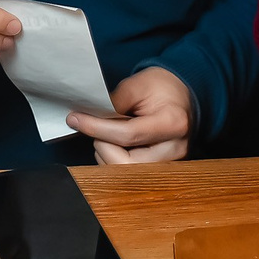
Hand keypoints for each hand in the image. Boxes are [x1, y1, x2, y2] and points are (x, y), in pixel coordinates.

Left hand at [68, 67, 192, 163]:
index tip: (76, 119)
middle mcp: (175, 148)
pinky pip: (129, 174)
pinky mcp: (163, 170)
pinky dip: (114, 160)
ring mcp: (171, 163)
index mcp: (173, 123)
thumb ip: (114, 102)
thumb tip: (87, 118)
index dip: (97, 128)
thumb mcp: (138, 84)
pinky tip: (118, 144)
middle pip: (125, 162)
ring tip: (110, 134)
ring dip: (106, 154)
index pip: (128, 134)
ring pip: (124, 172)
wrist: (182, 95)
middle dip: (103, 146)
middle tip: (98, 128)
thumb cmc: (162, 87)